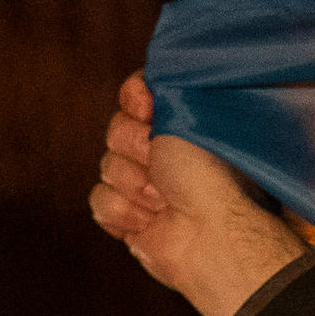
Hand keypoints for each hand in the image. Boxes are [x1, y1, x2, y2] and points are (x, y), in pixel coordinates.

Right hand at [89, 74, 314, 315]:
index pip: (137, 94)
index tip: (147, 108)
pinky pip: (100, 201)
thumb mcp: (195, 112)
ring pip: (107, 167)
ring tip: (165, 200)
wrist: (211, 235)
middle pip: (115, 130)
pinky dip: (124, 212)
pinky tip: (151, 221)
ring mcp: (147, 187)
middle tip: (162, 163)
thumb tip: (147, 80)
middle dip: (135, 147)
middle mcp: (167, 153)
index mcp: (185, 124)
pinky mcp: (132, 218)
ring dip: (134, 184)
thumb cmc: (214, 173)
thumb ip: (171, 86)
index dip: (135, 99)